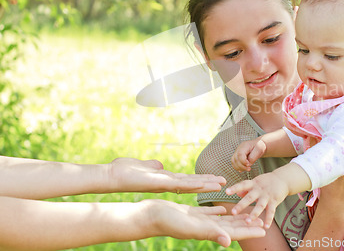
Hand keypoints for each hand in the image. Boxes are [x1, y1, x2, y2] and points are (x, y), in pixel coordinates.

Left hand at [107, 158, 225, 193]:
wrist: (112, 176)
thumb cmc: (123, 171)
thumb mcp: (142, 166)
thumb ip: (152, 165)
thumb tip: (159, 165)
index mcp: (164, 179)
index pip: (186, 180)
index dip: (200, 180)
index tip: (212, 178)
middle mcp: (167, 183)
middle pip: (192, 183)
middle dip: (208, 183)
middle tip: (223, 182)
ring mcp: (165, 183)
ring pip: (190, 185)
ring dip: (206, 184)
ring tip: (220, 184)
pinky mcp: (161, 183)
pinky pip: (181, 184)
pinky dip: (194, 184)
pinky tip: (205, 184)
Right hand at [145, 199, 265, 246]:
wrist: (149, 216)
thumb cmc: (168, 222)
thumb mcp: (191, 226)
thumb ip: (210, 232)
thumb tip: (228, 241)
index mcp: (208, 231)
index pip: (233, 232)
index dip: (249, 231)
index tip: (263, 229)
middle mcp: (205, 227)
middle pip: (231, 226)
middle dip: (246, 224)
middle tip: (261, 221)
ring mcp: (198, 220)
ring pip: (221, 219)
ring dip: (235, 217)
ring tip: (247, 214)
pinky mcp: (191, 213)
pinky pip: (209, 212)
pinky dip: (218, 211)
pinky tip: (224, 208)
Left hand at [226, 173, 287, 228]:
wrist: (283, 179)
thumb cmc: (266, 181)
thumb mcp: (256, 182)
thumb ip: (246, 188)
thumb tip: (237, 194)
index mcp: (253, 184)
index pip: (242, 185)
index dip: (235, 188)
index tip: (226, 192)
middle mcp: (259, 189)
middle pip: (249, 197)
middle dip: (241, 205)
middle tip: (233, 212)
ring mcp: (267, 195)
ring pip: (260, 206)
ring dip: (254, 214)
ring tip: (247, 222)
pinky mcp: (274, 201)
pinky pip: (271, 211)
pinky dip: (269, 219)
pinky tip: (266, 227)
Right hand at [231, 138, 266, 171]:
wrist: (258, 145)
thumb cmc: (259, 146)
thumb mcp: (259, 150)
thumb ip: (253, 157)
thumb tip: (248, 164)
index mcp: (244, 145)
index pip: (240, 154)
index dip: (243, 161)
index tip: (249, 164)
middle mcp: (239, 148)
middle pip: (236, 159)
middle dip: (242, 166)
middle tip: (249, 169)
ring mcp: (237, 152)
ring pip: (233, 161)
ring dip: (239, 167)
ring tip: (247, 169)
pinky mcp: (236, 156)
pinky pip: (234, 163)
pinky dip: (237, 167)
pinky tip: (242, 169)